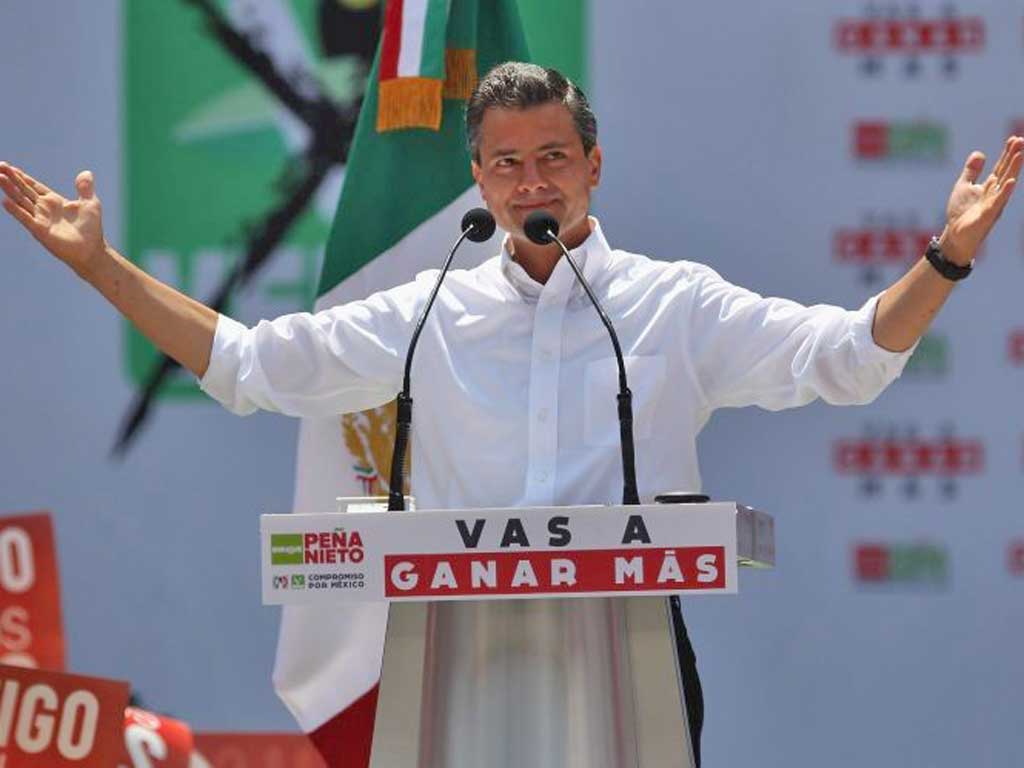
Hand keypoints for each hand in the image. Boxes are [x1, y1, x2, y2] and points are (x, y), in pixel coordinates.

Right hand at [0, 163, 106, 277]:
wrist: (92, 251)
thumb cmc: (91, 229)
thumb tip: (86, 173)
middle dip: (12, 178)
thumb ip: (85, 188)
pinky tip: (5, 201)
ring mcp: (41, 219)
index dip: (22, 177)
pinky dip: (16, 210)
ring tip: (0, 177)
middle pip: (24, 190)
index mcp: (54, 201)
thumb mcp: (91, 204)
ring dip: (10, 189)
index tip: (9, 167)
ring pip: (21, 201)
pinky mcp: (41, 230)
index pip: (34, 186)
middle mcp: (44, 209)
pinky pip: (26, 218)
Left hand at [940, 136, 1022, 265]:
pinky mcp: (987, 215)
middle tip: (1021, 140)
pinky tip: (1010, 181)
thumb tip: (979, 153)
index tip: (1015, 138)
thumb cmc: (961, 212)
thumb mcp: (964, 186)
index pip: (1001, 166)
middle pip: (1006, 171)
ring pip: (1005, 184)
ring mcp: (993, 204)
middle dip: (1013, 156)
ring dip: (1013, 169)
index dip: (1007, 153)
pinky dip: (1004, 192)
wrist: (955, 235)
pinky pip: (997, 202)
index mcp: (990, 186)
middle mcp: (995, 193)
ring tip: (1020, 155)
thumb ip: (971, 171)